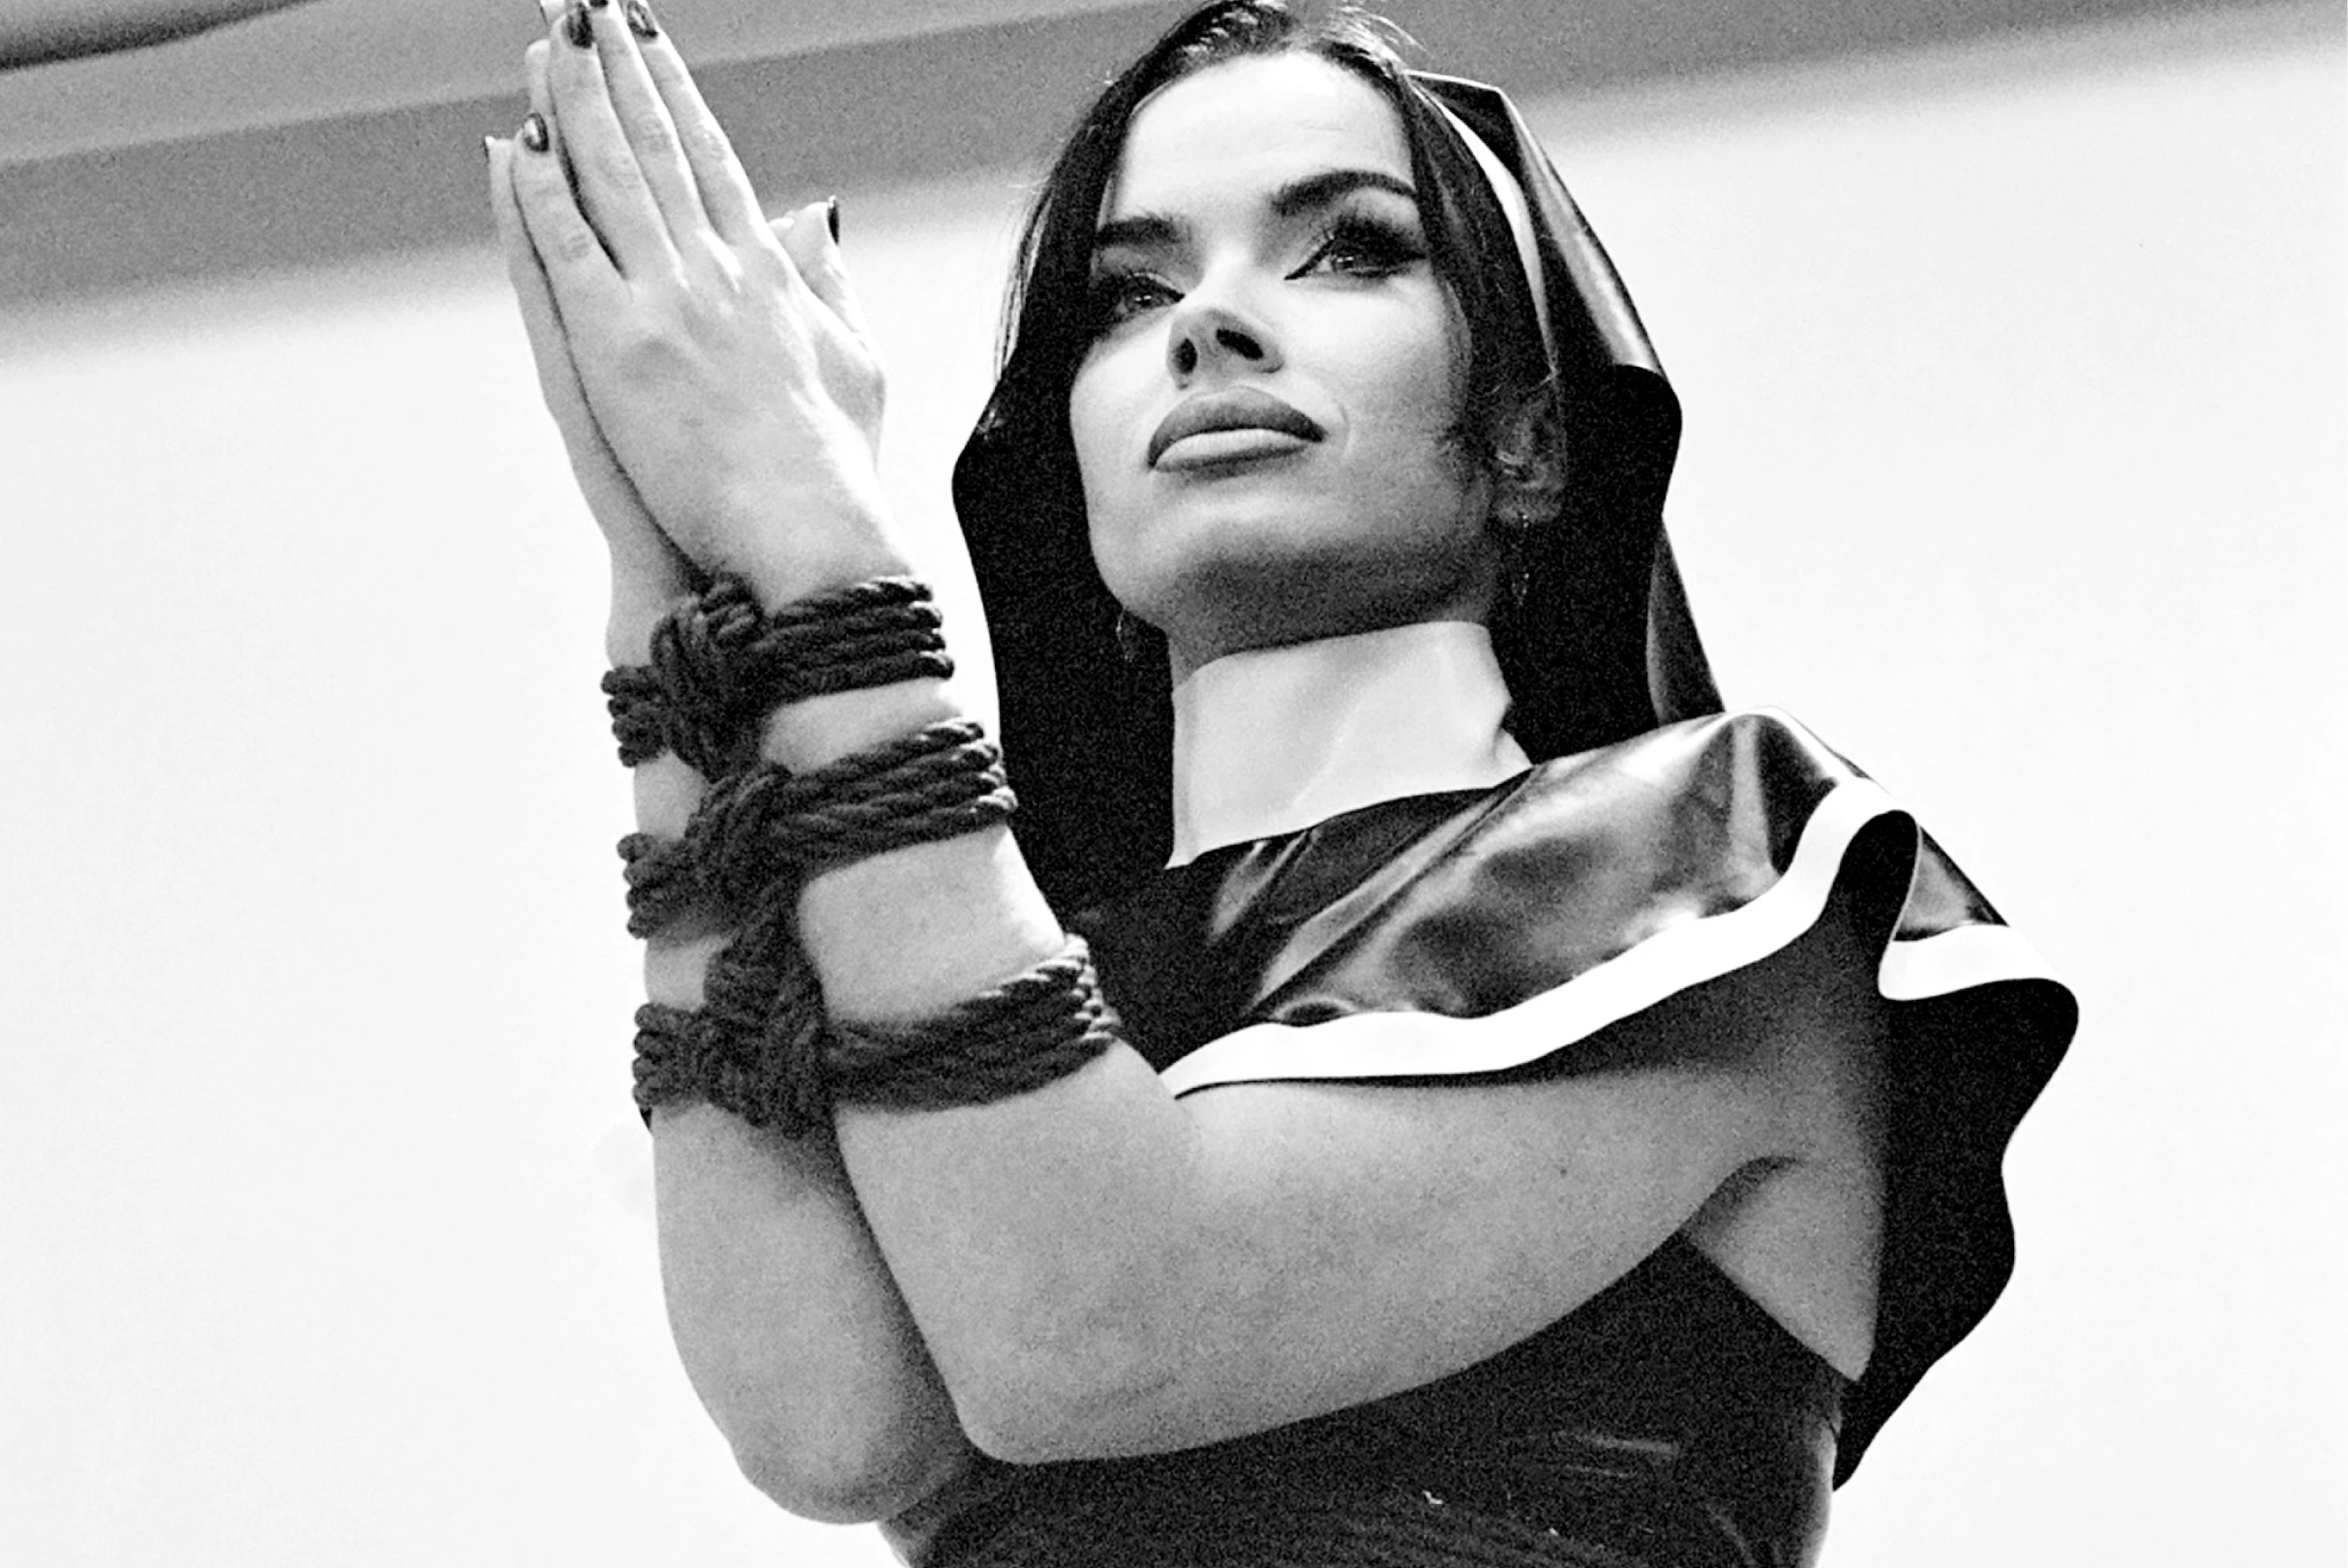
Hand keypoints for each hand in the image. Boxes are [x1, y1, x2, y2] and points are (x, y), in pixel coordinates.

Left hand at [499, 2, 897, 606]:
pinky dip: (541, 193)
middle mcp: (716, 270)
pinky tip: (514, 142)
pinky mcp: (619, 346)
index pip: (710, 155)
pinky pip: (568, 251)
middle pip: (654, 144)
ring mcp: (666, 303)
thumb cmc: (836, 470)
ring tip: (545, 40)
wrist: (809, 532)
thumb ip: (828, 284)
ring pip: (609, 178)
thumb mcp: (854, 362)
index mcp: (769, 273)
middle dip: (617, 66)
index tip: (646, 33)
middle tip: (583, 4)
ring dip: (574, 100)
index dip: (674, 87)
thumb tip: (817, 220)